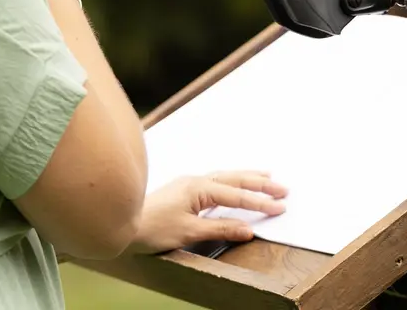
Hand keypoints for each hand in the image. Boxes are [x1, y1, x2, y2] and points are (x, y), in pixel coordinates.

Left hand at [129, 172, 287, 254]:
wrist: (123, 222)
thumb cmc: (152, 228)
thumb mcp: (188, 232)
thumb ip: (220, 228)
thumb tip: (248, 229)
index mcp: (198, 189)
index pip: (237, 195)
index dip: (260, 202)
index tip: (281, 206)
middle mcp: (195, 181)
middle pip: (234, 179)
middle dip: (260, 183)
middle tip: (283, 187)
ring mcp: (188, 184)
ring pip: (225, 177)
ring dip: (246, 177)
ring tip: (267, 175)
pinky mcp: (183, 190)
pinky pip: (215, 181)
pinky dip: (231, 181)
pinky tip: (234, 184)